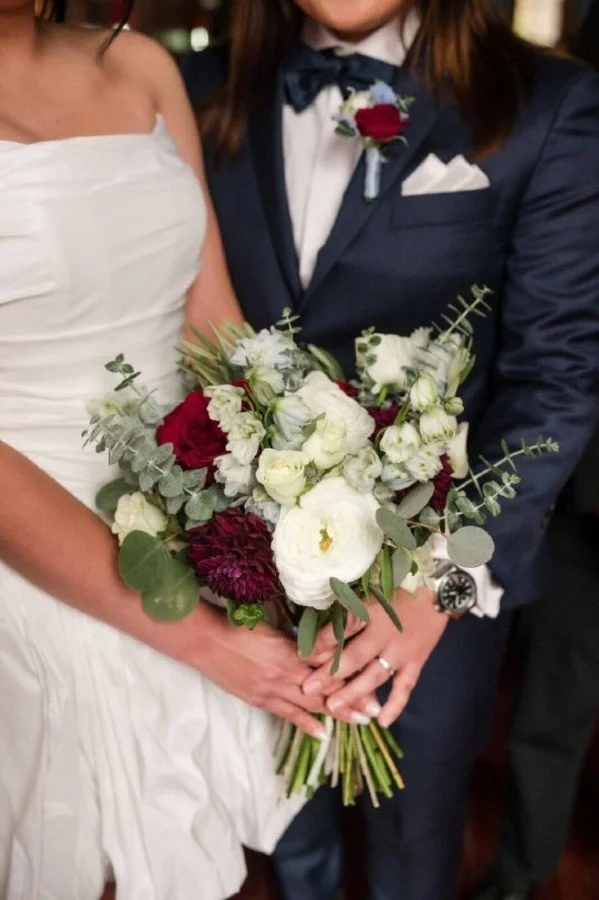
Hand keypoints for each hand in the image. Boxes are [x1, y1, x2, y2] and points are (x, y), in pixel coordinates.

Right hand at [181, 605, 377, 738]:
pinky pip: (288, 715)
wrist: (206, 641)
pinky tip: (323, 734)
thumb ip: (296, 640)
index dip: (351, 671)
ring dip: (338, 713)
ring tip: (361, 721)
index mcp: (291, 649)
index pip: (328, 663)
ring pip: (312, 704)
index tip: (373, 673)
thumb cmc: (238, 626)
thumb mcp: (272, 627)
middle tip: (376, 706)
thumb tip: (322, 643)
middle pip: (326, 687)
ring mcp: (273, 689)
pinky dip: (306, 724)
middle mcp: (286, 672)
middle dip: (353, 697)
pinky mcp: (260, 699)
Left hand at [302, 587, 447, 727]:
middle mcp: (384, 633)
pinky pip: (405, 686)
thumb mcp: (369, 591)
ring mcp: (401, 651)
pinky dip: (395, 705)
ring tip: (333, 707)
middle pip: (353, 657)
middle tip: (307, 689)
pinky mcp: (416, 661)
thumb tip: (318, 624)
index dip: (320, 642)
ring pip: (374, 676)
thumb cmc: (397, 588)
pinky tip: (382, 722)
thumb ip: (348, 608)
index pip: (341, 629)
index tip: (302, 655)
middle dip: (329, 674)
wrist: (437, 590)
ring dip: (353, 693)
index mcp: (370, 611)